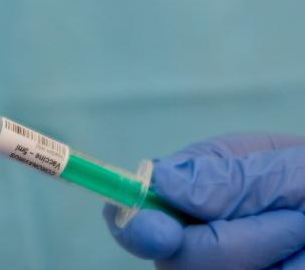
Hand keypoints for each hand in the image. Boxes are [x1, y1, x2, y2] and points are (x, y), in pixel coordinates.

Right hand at [103, 133, 304, 268]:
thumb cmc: (300, 171)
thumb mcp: (264, 161)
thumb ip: (219, 176)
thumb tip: (159, 182)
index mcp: (175, 206)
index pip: (133, 223)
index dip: (136, 228)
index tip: (155, 229)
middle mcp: (187, 253)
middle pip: (183, 264)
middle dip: (243, 241)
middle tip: (291, 218)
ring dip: (279, 252)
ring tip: (301, 229)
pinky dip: (296, 267)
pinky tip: (302, 254)